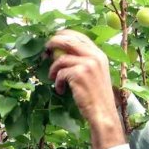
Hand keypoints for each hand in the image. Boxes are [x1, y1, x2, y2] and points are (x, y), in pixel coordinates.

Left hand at [46, 30, 125, 148]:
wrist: (103, 113)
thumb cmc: (97, 96)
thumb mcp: (95, 74)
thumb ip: (85, 62)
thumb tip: (62, 53)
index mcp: (99, 54)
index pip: (80, 36)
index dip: (65, 35)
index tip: (54, 40)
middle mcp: (94, 56)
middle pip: (68, 41)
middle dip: (53, 42)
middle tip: (45, 50)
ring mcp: (87, 65)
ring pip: (61, 59)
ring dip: (53, 69)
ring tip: (53, 78)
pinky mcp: (78, 75)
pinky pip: (60, 73)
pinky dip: (57, 82)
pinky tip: (60, 90)